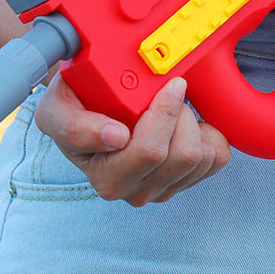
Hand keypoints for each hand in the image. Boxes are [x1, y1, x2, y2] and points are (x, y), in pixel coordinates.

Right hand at [35, 74, 230, 205]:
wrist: (88, 108)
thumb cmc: (76, 104)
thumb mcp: (57, 109)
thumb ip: (75, 126)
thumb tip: (116, 138)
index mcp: (105, 177)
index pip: (150, 151)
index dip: (165, 114)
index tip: (170, 84)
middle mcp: (134, 189)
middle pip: (183, 154)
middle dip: (180, 111)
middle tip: (166, 89)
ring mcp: (161, 187)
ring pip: (201, 155)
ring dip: (192, 120)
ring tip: (170, 106)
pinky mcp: (185, 180)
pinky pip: (217, 157)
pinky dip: (210, 134)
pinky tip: (187, 122)